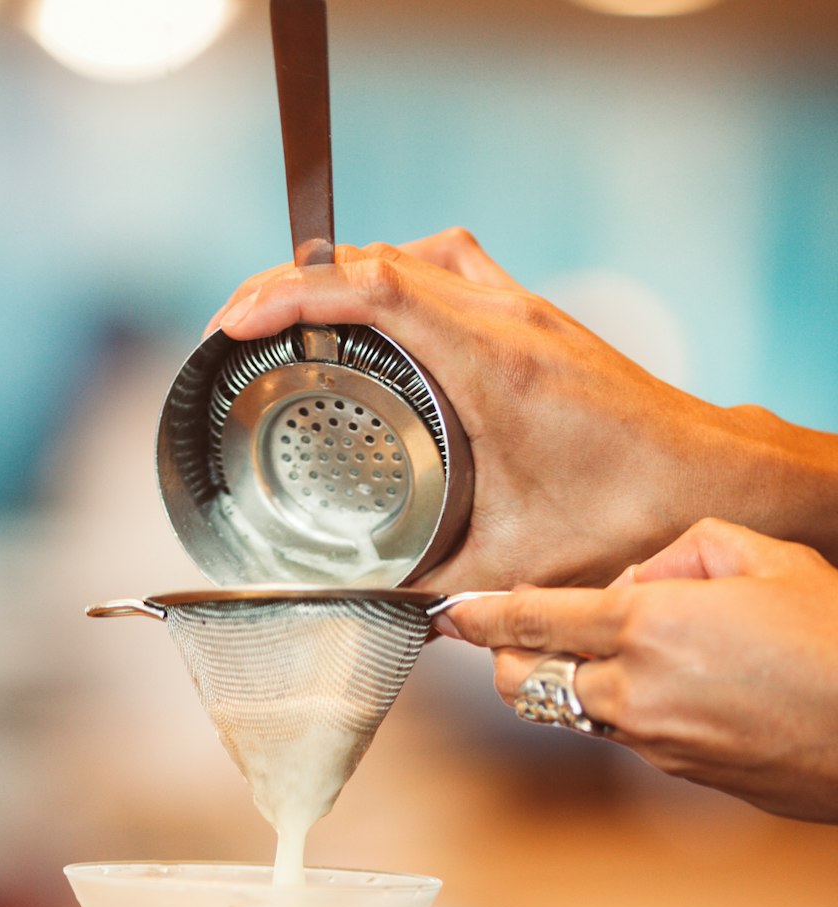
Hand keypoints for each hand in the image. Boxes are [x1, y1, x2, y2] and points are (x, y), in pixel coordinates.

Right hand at [211, 229, 837, 590]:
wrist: (712, 475)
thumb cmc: (630, 509)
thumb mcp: (519, 560)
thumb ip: (438, 590)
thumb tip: (376, 613)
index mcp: (493, 364)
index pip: (375, 289)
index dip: (293, 295)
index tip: (236, 323)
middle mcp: (507, 319)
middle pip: (381, 258)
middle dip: (298, 281)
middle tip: (243, 322)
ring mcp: (525, 310)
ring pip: (417, 252)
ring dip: (350, 269)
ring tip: (296, 309)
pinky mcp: (537, 320)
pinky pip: (451, 268)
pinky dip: (399, 277)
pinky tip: (380, 318)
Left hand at [435, 518, 837, 822]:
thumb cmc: (837, 641)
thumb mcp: (767, 558)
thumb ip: (686, 551)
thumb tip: (641, 575)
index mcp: (648, 625)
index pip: (531, 620)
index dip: (480, 616)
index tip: (451, 613)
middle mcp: (634, 691)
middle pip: (524, 681)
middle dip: (507, 656)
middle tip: (525, 632)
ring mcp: (652, 741)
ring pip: (568, 712)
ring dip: (566, 682)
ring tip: (616, 653)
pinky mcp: (677, 772)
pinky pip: (620, 734)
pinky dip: (618, 706)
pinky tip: (672, 685)